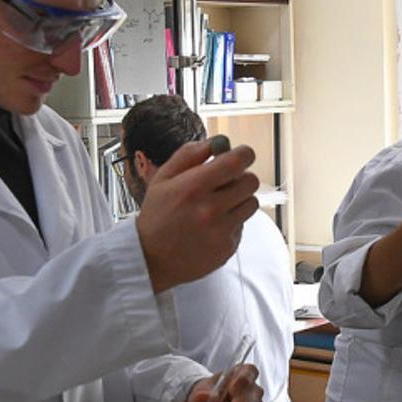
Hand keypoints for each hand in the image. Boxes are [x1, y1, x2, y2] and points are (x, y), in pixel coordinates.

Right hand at [135, 140, 259, 292]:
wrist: (150, 259)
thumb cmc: (157, 215)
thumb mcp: (162, 179)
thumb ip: (188, 155)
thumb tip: (216, 142)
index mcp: (194, 187)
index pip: (237, 162)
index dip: (244, 154)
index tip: (240, 156)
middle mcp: (211, 209)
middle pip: (251, 181)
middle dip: (241, 177)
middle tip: (227, 183)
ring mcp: (221, 230)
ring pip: (251, 203)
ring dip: (239, 200)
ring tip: (219, 205)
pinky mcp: (228, 248)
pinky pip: (243, 225)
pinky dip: (232, 222)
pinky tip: (212, 226)